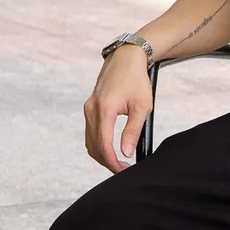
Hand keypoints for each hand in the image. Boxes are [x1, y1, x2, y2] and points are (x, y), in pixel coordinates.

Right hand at [83, 47, 152, 173]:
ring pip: (89, 141)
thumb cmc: (136, 80)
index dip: (112, 163)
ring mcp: (88, 108)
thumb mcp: (142, 107)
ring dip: (101, 154)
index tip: (123, 171)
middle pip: (93, 146)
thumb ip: (132, 131)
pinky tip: (111, 148)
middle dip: (107, 162)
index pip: (103, 145)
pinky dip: (98, 144)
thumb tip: (126, 153)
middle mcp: (91, 110)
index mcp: (104, 110)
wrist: (126, 58)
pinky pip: (90, 132)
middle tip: (123, 170)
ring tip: (119, 161)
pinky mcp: (90, 107)